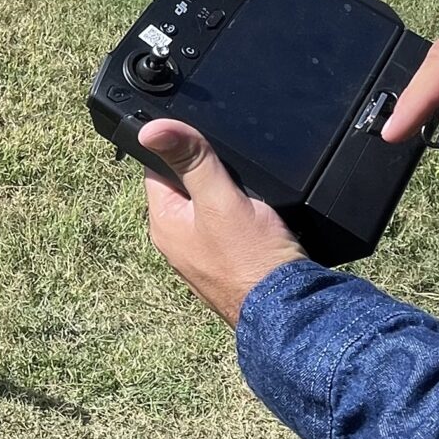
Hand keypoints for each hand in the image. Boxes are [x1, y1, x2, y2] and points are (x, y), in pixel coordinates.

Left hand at [137, 119, 306, 327]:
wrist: (288, 309)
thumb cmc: (254, 259)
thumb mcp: (221, 198)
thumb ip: (190, 159)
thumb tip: (149, 129)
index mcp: (164, 222)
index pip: (158, 167)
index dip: (182, 149)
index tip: (207, 147)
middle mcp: (176, 240)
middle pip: (187, 186)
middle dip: (210, 174)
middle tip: (236, 179)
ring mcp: (199, 255)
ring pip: (210, 207)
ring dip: (228, 197)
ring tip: (251, 203)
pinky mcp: (224, 263)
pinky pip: (227, 229)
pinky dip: (241, 219)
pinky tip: (258, 222)